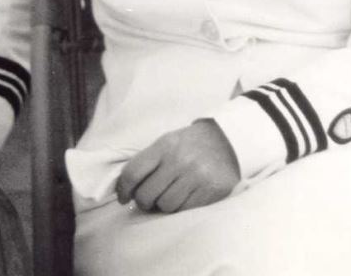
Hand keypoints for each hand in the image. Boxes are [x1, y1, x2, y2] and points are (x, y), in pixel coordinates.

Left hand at [116, 119, 239, 213]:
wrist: (227, 140)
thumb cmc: (190, 144)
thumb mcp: (167, 142)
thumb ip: (147, 162)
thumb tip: (125, 190)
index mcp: (165, 145)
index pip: (133, 172)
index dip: (123, 189)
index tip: (123, 197)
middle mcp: (180, 160)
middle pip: (146, 195)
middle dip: (144, 201)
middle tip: (150, 198)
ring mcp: (197, 176)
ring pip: (165, 206)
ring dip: (164, 205)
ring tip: (170, 195)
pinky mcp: (211, 191)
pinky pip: (185, 211)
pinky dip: (181, 208)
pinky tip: (185, 197)